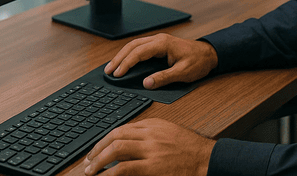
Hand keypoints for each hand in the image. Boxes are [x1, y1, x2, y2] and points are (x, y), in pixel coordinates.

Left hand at [84, 118, 213, 175]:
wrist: (207, 159)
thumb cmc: (192, 150)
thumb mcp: (171, 133)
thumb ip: (152, 135)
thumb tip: (131, 143)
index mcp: (154, 125)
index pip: (123, 128)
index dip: (107, 139)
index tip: (98, 148)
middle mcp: (150, 134)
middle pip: (116, 136)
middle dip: (98, 148)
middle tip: (89, 159)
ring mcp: (150, 150)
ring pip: (116, 149)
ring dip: (99, 160)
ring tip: (91, 170)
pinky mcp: (152, 167)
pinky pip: (124, 168)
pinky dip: (110, 173)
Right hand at [104, 33, 218, 89]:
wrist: (209, 54)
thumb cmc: (198, 61)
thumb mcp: (183, 73)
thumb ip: (164, 78)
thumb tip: (147, 83)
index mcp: (163, 44)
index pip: (138, 52)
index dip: (126, 63)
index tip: (118, 74)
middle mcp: (158, 39)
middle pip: (132, 46)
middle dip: (119, 58)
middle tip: (108, 71)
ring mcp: (158, 41)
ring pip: (134, 45)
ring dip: (122, 55)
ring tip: (112, 67)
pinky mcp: (158, 45)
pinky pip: (139, 47)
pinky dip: (129, 54)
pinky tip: (124, 61)